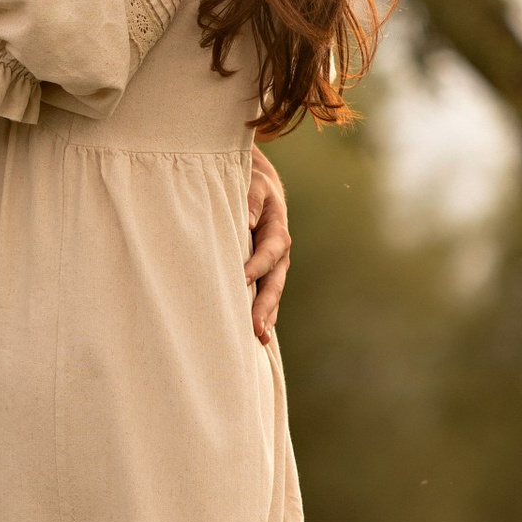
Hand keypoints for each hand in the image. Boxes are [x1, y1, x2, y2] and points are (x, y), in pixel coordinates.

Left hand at [245, 147, 290, 343]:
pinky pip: (269, 296)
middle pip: (275, 282)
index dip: (256, 266)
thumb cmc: (253, 186)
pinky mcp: (268, 274)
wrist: (262, 188)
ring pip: (273, 293)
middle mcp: (280, 253)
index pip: (268, 252)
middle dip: (265, 305)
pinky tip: (259, 335)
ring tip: (258, 337)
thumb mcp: (253, 184)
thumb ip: (251, 200)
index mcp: (276, 230)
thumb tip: (249, 221)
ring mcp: (276, 266)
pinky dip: (265, 315)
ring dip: (267, 315)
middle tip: (254, 326)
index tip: (242, 280)